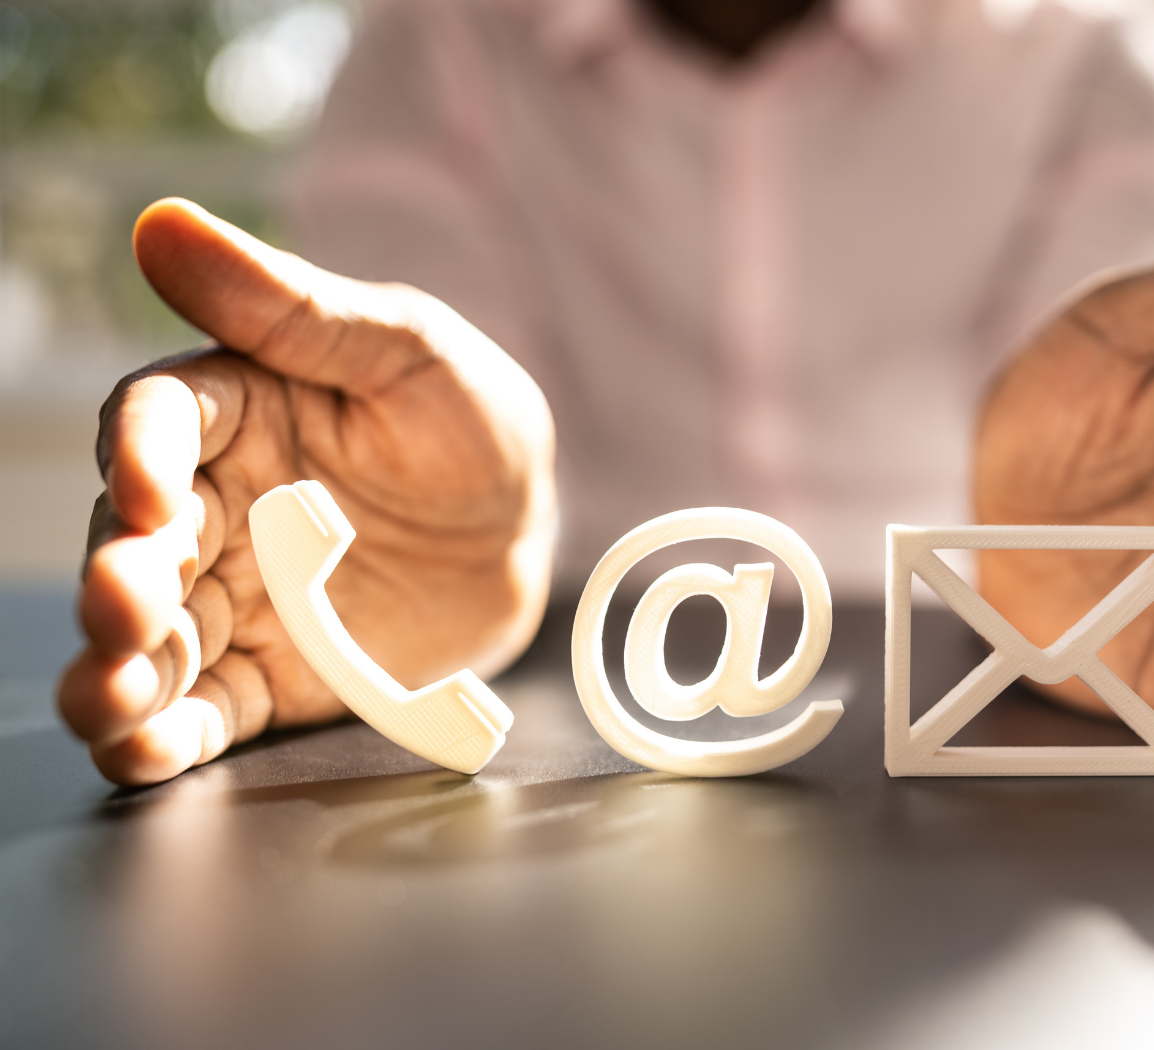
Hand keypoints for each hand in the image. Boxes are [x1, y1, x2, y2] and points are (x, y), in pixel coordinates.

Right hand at [57, 200, 554, 784]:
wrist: (528, 533)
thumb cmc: (469, 421)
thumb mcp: (406, 350)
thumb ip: (292, 308)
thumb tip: (162, 223)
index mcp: (238, 411)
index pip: (160, 420)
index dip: (140, 449)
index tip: (147, 483)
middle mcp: (217, 505)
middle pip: (136, 540)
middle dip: (121, 576)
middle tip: (125, 603)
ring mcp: (237, 597)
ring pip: (152, 636)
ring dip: (119, 668)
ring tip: (112, 697)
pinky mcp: (268, 673)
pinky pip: (205, 708)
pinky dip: (165, 736)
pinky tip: (142, 751)